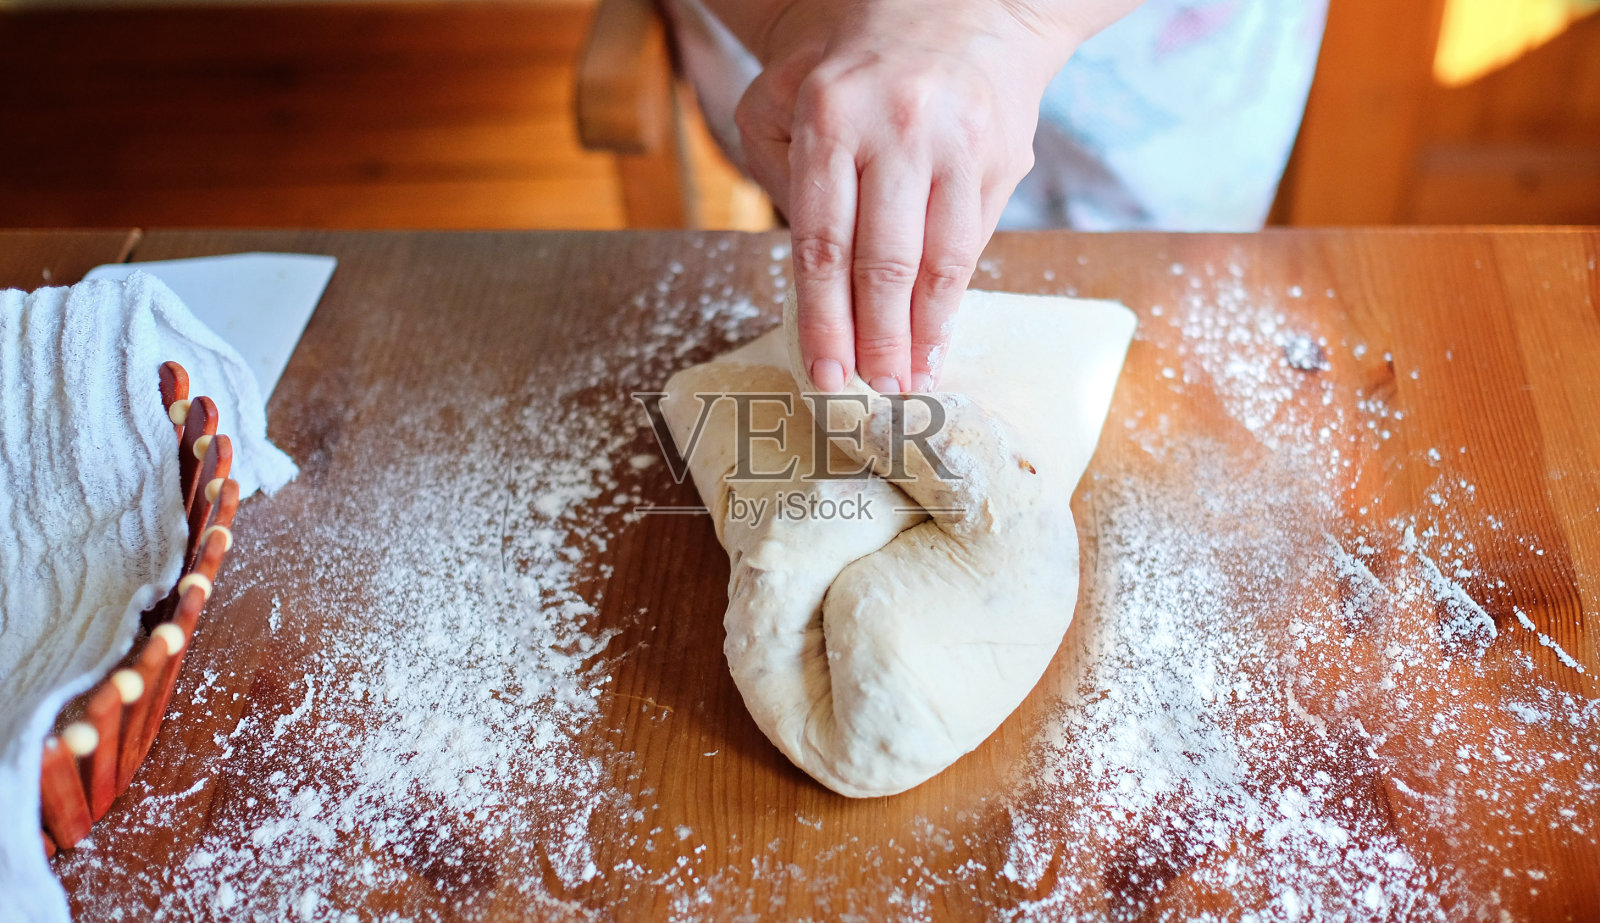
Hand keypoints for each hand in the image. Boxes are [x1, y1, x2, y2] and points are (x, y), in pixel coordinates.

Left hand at [732, 1, 1088, 392]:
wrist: (961, 5)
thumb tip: (810, 276)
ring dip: (923, 332)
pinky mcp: (1000, 156)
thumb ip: (780, 176)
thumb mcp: (783, 98)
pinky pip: (973, 242)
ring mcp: (957, 143)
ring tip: (910, 381)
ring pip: (939, 259)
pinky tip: (939, 338)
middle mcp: (898, 129)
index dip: (823, 316)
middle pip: (883, 260)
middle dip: (875, 337)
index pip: (823, 240)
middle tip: (870, 391)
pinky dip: (954, 299)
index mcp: (832, 117)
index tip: (825, 371)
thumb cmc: (853, 69)